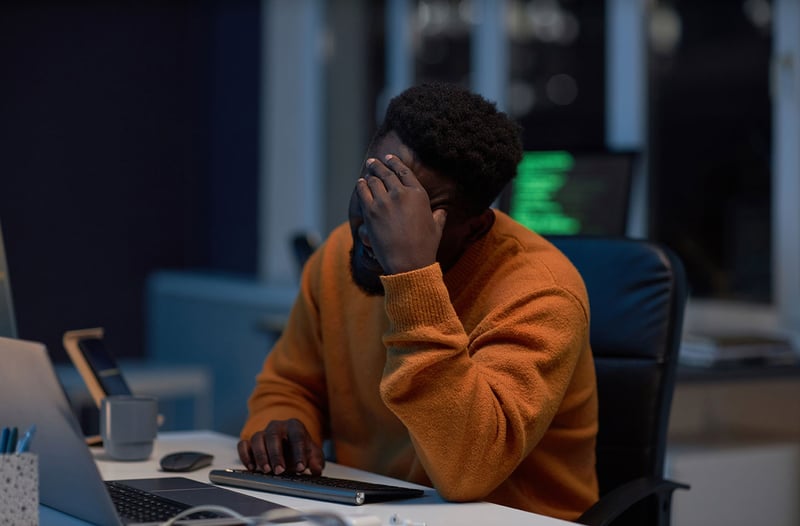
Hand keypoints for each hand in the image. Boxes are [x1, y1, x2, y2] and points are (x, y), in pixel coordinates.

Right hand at [237, 418, 324, 475]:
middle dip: (276, 454)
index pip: (297, 436)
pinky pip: (243, 445)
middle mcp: (277, 426)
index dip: (299, 453)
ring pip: (257, 438)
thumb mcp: (312, 454)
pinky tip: (251, 468)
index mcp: (294, 426)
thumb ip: (316, 460)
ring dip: (261, 455)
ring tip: (266, 471)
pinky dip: (245, 456)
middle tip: (280, 471)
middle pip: (274, 436)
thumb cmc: (299, 449)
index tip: (301, 468)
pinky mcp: (250, 442)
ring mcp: (262, 433)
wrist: (288, 447)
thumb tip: (316, 468)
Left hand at [356, 154, 447, 273]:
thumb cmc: (425, 247)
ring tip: (367, 173)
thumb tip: (442, 212)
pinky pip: (363, 192)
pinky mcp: (371, 211)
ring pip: (373, 181)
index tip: (389, 158)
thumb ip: (439, 216)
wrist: (409, 263)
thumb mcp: (437, 228)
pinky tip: (360, 183)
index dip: (395, 163)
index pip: (404, 172)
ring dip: (370, 175)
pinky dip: (361, 186)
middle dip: (378, 165)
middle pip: (387, 173)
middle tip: (373, 162)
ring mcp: (384, 201)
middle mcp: (401, 194)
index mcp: (418, 194)